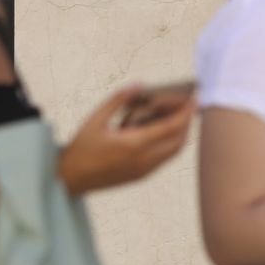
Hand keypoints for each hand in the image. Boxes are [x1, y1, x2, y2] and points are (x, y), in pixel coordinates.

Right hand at [58, 86, 196, 195]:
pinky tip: (164, 130)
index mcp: (133, 144)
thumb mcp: (95, 119)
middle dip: (188, 122)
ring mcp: (144, 170)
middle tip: (189, 105)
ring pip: (174, 152)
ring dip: (181, 133)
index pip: (170, 127)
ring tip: (179, 116)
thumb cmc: (81, 146)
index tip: (194, 98)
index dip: (185, 112)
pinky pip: (164, 158)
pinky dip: (170, 143)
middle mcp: (143, 160)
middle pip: (179, 140)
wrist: (70, 178)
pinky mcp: (141, 176)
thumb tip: (138, 85)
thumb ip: (118, 100)